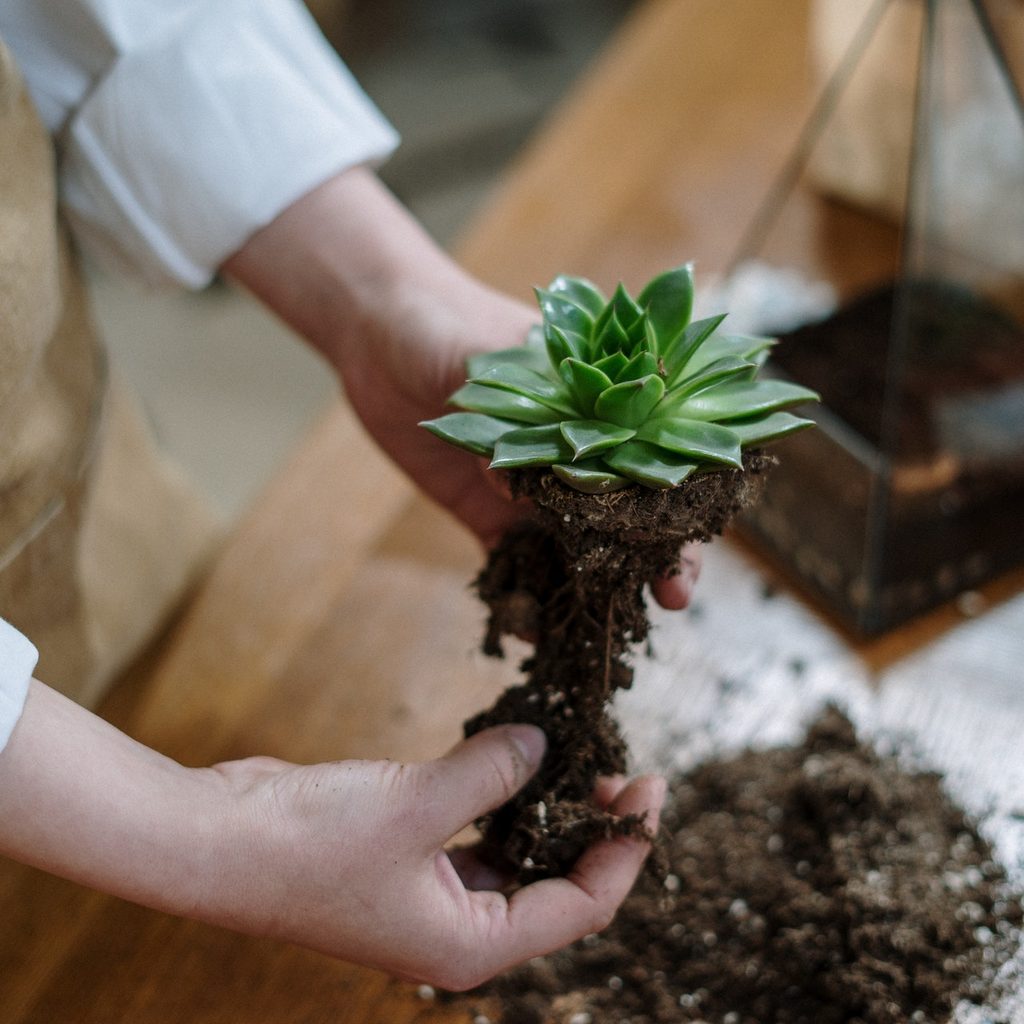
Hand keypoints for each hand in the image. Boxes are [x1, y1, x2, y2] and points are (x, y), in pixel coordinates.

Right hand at [210, 725, 664, 988]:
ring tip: (573, 755)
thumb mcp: (417, 805)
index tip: (649, 790)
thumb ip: (490, 772)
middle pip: (553, 884)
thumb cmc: (309, 843)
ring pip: (513, 854)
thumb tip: (542, 743)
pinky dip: (497, 796)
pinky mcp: (405, 856)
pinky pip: (473, 829)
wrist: (215, 839)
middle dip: (589, 828)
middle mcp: (455, 930)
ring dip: (544, 809)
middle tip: (615, 766)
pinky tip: (511, 756)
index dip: (624, 850)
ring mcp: (428, 893)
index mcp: (468, 945)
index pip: (580, 908)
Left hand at [222, 166, 701, 606]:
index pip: (655, 469)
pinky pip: (509, 560)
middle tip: (666, 606)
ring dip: (589, 590)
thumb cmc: (451, 322)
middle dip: (648, 563)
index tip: (685, 556)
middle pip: (626, 519)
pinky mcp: (484, 510)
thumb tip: (522, 480)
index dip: (676, 517)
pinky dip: (519, 595)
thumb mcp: (498, 360)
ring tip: (594, 633)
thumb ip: (522, 418)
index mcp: (597, 412)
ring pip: (574, 550)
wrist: (380, 331)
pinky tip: (528, 629)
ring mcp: (530, 489)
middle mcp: (575, 457)